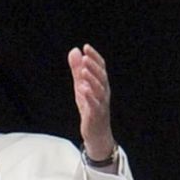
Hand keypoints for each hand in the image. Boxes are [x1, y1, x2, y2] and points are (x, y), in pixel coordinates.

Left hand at [68, 44, 114, 159]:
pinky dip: (90, 97)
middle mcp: (104, 91)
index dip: (94, 57)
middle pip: (101, 76)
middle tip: (85, 57)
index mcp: (101, 83)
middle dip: (94, 66)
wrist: (97, 132)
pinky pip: (95, 104)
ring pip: (99, 89)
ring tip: (83, 71)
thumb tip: (74, 50)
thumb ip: (77, 70)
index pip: (101, 67)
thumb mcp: (81, 86)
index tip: (86, 47)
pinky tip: (83, 90)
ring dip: (92, 79)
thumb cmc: (90, 107)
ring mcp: (101, 103)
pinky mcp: (96, 114)